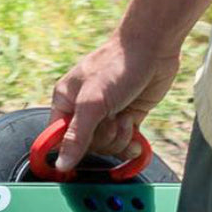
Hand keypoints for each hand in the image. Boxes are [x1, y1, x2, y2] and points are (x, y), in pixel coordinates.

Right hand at [50, 32, 180, 172]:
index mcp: (66, 102)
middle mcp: (83, 110)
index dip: (68, 151)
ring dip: (119, 138)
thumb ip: (76, 137)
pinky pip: (123, 144)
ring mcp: (106, 115)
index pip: (58, 139)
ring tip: (125, 117)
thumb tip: (62, 164)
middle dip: (103, 139)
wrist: (153, 48)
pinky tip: (135, 132)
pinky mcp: (126, 118)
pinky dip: (131, 142)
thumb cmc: (117, 66)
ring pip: (107, 147)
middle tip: (112, 120)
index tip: (79, 157)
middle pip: (86, 147)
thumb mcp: (92, 103)